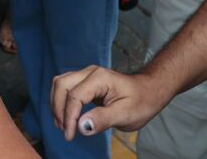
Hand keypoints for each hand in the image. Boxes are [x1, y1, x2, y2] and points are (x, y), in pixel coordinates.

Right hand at [50, 66, 171, 141]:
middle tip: (65, 131)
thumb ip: (103, 119)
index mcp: (100, 78)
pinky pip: (66, 88)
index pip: (75, 96)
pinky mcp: (85, 82)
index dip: (69, 117)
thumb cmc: (140, 102)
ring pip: (60, 84)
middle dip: (58, 109)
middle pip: (61, 84)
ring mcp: (86, 75)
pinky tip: (66, 118)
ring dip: (57, 104)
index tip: (70, 135)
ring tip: (63, 126)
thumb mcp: (126, 114)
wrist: (149, 92)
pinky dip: (61, 102)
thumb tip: (81, 126)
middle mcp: (90, 72)